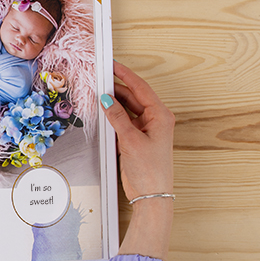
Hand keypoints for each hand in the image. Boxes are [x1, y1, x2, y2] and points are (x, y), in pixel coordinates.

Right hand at [101, 61, 174, 201]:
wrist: (151, 195)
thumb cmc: (150, 170)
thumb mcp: (130, 140)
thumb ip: (117, 117)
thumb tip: (107, 100)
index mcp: (161, 116)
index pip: (141, 88)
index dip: (125, 75)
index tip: (113, 65)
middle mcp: (156, 120)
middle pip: (134, 97)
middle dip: (117, 89)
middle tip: (99, 80)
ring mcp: (147, 129)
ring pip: (128, 109)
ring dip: (114, 104)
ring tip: (99, 96)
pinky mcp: (138, 139)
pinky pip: (125, 121)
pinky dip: (114, 116)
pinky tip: (104, 114)